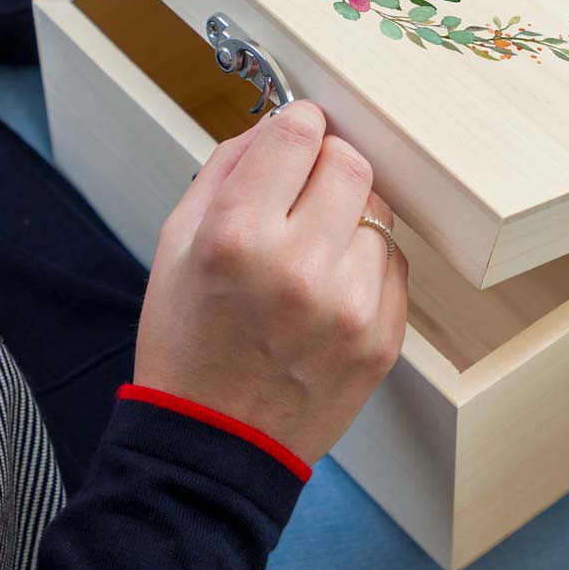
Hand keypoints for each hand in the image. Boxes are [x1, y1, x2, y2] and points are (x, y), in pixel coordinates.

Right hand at [133, 101, 408, 465]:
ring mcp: (351, 307)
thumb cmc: (188, 342)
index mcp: (237, 237)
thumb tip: (279, 123)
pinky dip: (365, 262)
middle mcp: (300, 267)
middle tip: (301, 191)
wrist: (215, 446)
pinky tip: (329, 289)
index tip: (295, 134)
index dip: (297, 123)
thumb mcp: (175, 244)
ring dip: (347, 215)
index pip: (298, 135)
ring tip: (311, 251)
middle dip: (325, 163)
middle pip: (350, 161)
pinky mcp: (384, 339)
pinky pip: (393, 262)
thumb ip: (226, 168)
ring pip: (378, 210)